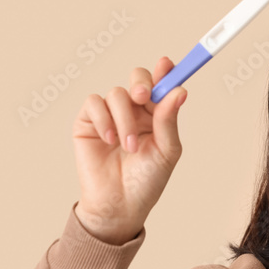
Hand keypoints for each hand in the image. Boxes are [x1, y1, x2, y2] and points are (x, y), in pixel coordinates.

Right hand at [72, 57, 186, 243]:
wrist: (119, 204)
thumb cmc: (147, 180)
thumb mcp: (166, 150)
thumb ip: (169, 119)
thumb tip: (180, 91)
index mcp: (156, 115)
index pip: (161, 86)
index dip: (164, 72)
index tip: (168, 64)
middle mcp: (135, 111)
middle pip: (137, 79)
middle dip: (142, 83)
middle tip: (143, 96)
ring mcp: (110, 115)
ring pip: (116, 94)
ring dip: (124, 119)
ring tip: (129, 146)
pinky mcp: (88, 122)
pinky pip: (94, 103)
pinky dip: (103, 119)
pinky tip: (110, 139)